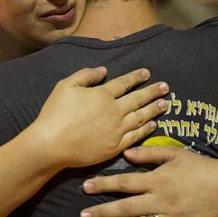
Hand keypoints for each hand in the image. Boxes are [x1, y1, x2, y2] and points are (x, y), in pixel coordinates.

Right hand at [32, 68, 168, 168]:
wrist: (52, 144)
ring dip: (154, 109)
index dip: (136, 77)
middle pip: (138, 99)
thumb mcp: (65, 86)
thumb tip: (103, 70)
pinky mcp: (115, 146)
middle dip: (152, 91)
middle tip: (165, 87)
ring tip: (165, 104)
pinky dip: (146, 129)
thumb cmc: (55, 113)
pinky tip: (153, 124)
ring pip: (141, 117)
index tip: (147, 73)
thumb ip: (85, 75)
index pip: (124, 83)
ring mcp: (117, 129)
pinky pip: (136, 136)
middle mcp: (114, 111)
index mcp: (102, 94)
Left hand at [80, 146, 217, 216]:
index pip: (125, 183)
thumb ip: (149, 154)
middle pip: (126, 208)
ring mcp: (171, 216)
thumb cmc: (200, 167)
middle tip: (84, 214)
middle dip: (103, 212)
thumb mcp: (175, 154)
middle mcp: (161, 200)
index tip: (86, 187)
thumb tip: (126, 153)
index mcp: (158, 180)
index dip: (104, 185)